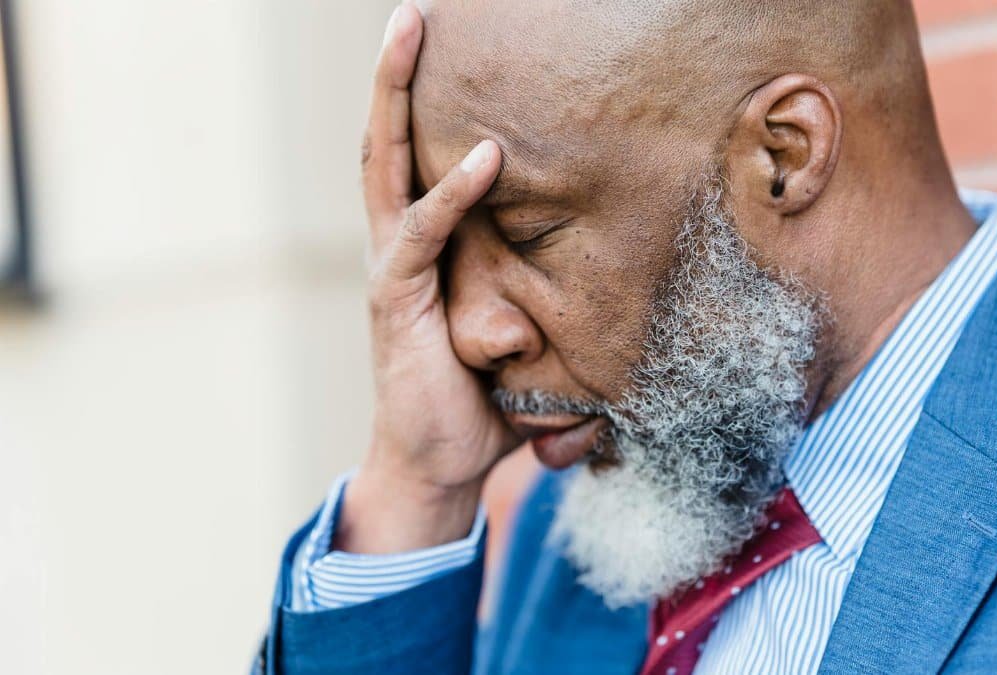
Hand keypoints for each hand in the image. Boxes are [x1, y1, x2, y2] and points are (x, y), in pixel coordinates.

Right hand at [335, 4, 518, 553]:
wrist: (439, 461)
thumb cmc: (478, 393)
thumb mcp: (512, 323)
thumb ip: (534, 282)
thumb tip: (609, 262)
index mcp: (417, 244)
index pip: (411, 155)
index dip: (416, 98)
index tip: (435, 44)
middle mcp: (394, 243)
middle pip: (385, 141)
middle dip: (393, 74)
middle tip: (410, 12)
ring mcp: (389, 268)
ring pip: (384, 167)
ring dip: (396, 100)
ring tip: (412, 38)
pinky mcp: (396, 301)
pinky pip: (422, 235)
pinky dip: (451, 194)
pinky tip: (486, 156)